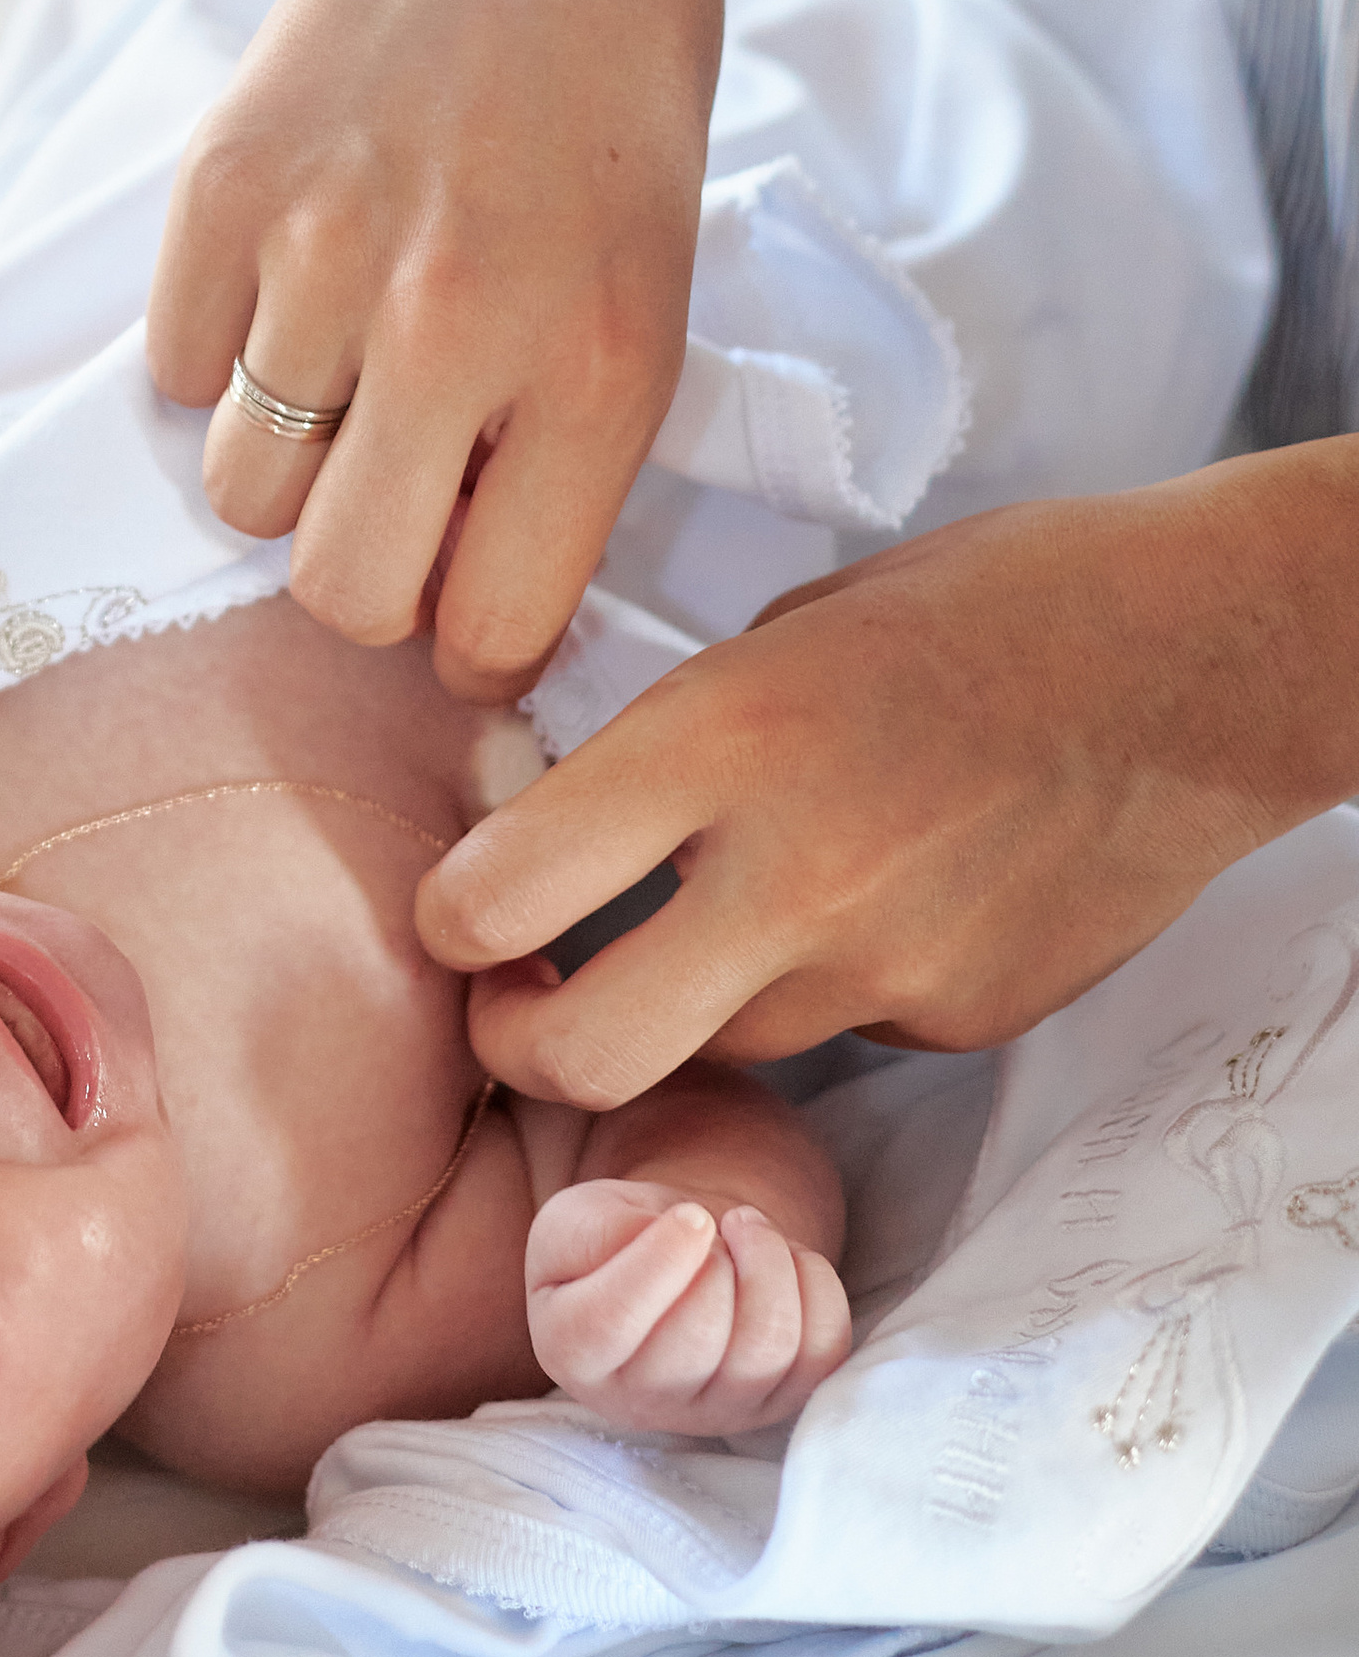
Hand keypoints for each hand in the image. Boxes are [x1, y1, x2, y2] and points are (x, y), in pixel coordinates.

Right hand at [148, 0, 718, 701]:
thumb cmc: (611, 101)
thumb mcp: (653, 293)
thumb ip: (565, 456)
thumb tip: (465, 609)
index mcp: (596, 368)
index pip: (489, 625)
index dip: (473, 643)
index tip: (469, 611)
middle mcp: (453, 330)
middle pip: (337, 592)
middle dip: (363, 581)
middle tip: (393, 504)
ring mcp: (321, 259)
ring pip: (240, 492)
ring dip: (287, 461)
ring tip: (343, 365)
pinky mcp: (219, 196)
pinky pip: (175, 370)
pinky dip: (219, 352)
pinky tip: (292, 272)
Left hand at [419, 453, 1358, 1111]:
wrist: (1203, 662)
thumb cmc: (993, 604)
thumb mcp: (787, 629)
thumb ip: (675, 741)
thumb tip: (570, 821)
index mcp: (724, 738)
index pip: (499, 893)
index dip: (452, 919)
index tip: (462, 907)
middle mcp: (791, 876)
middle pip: (579, 1052)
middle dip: (522, 1044)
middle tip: (520, 1004)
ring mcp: (883, 967)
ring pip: (712, 1050)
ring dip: (683, 1010)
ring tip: (728, 916)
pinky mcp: (959, 1018)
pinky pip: (838, 1030)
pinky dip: (826, 986)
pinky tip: (884, 899)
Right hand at [525, 1179, 850, 1435]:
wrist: (678, 1255)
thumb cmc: (618, 1237)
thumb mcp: (577, 1217)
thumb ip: (596, 1231)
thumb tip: (678, 1242)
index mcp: (572, 1351)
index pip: (609, 1323)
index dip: (657, 1261)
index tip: (687, 1216)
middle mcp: (640, 1401)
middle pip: (698, 1337)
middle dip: (719, 1259)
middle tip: (711, 1223)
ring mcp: (716, 1410)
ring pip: (768, 1347)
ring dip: (770, 1262)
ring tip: (746, 1229)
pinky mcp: (780, 1401)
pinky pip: (822, 1350)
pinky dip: (815, 1286)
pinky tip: (783, 1261)